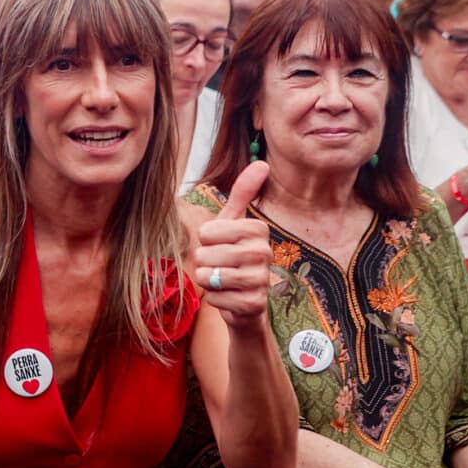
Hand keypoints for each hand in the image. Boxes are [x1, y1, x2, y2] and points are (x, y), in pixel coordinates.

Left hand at [193, 161, 271, 328]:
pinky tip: (228, 297)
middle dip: (203, 263)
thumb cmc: (234, 257)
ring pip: (208, 276)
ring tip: (223, 281)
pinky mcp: (254, 304)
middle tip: (219, 266)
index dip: (205, 241)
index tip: (220, 245)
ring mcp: (261, 279)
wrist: (247, 303)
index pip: (206, 232)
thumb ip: (243, 193)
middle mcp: (264, 252)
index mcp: (258, 229)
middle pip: (205, 254)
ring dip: (208, 281)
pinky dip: (215, 299)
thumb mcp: (234, 223)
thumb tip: (263, 163)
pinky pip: (215, 298)